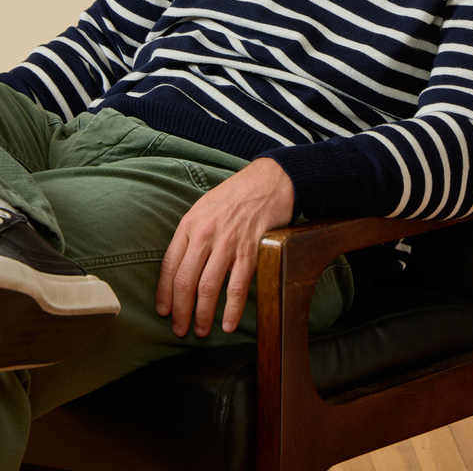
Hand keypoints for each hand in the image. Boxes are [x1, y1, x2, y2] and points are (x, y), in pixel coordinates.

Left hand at [155, 157, 294, 337]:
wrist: (269, 180)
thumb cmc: (236, 195)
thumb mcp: (204, 208)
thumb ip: (191, 234)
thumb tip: (181, 266)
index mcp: (190, 223)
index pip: (169, 265)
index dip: (164, 293)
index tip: (163, 311)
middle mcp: (205, 234)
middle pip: (185, 281)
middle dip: (180, 312)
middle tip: (180, 329)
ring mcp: (228, 242)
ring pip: (208, 288)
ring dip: (202, 315)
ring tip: (200, 330)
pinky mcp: (250, 249)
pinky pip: (237, 286)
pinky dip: (232, 310)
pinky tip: (228, 324)